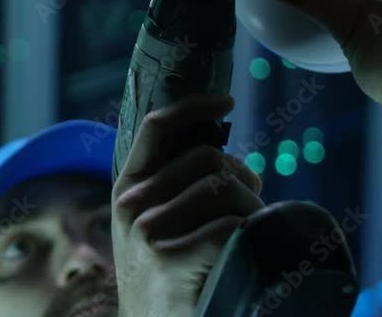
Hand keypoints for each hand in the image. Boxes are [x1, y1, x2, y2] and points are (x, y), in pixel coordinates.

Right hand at [111, 94, 263, 315]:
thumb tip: (231, 164)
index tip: (226, 100)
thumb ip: (177, 190)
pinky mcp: (171, 259)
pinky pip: (232, 227)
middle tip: (252, 204)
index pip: (157, 127)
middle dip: (242, 177)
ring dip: (253, 211)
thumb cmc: (168, 281)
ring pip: (226, 190)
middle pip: (208, 159)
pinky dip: (249, 239)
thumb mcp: (156, 228)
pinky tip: (244, 258)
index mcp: (127, 190)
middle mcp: (131, 204)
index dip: (194, 106)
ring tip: (251, 236)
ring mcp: (148, 232)